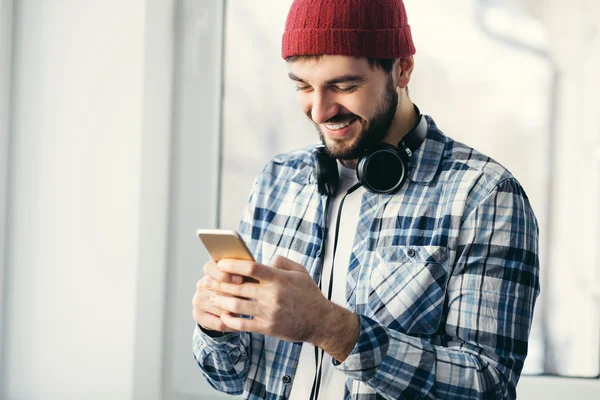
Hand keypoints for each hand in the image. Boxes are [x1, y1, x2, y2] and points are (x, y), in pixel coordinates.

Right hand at [191, 261, 243, 332]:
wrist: (220, 307)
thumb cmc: (235, 288)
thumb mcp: (240, 278)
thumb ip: (245, 273)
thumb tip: (255, 271)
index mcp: (210, 271)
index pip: (211, 268)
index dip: (225, 275)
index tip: (240, 280)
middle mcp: (201, 285)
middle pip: (219, 291)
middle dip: (236, 296)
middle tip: (249, 300)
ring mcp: (198, 300)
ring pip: (221, 309)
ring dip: (236, 312)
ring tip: (248, 313)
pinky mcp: (198, 315)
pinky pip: (219, 323)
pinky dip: (232, 325)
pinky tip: (240, 324)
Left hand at [204, 255, 359, 360]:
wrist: (321, 322)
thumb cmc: (309, 294)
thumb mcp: (300, 272)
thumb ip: (281, 261)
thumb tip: (265, 258)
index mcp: (279, 278)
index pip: (251, 267)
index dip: (233, 264)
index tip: (220, 262)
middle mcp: (273, 294)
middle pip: (239, 286)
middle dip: (220, 283)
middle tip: (207, 280)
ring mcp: (269, 312)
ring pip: (238, 306)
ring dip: (222, 301)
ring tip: (212, 298)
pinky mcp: (268, 327)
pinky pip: (244, 324)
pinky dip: (231, 321)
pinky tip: (223, 316)